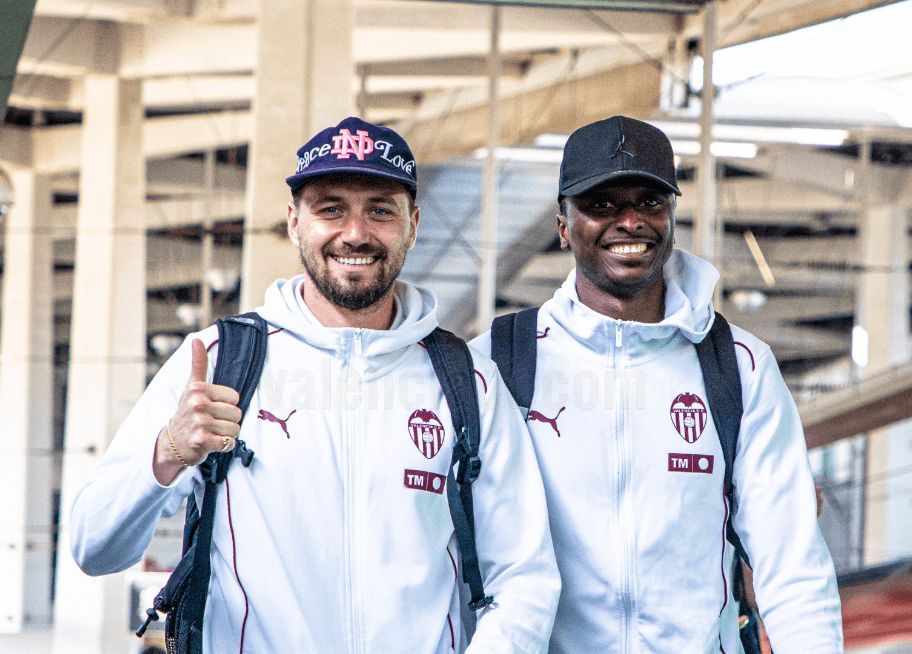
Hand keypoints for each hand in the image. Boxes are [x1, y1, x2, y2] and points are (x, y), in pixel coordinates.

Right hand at [153, 339, 241, 482]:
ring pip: (235, 429)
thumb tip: (196, 339)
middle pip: (237, 414)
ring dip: (226, 434)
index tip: (212, 409)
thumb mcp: (191, 387)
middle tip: (211, 423)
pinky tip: (210, 443)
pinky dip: (223, 446)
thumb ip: (198, 364)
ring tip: (211, 433)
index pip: (235, 398)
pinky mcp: (202, 441)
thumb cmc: (187, 412)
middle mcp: (197, 403)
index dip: (227, 406)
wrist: (172, 443)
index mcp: (198, 389)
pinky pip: (228, 442)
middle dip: (228, 422)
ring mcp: (199, 422)